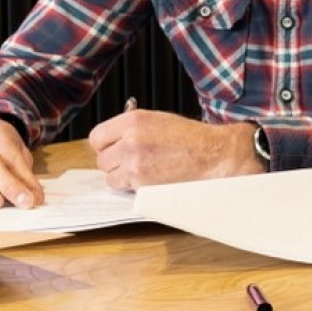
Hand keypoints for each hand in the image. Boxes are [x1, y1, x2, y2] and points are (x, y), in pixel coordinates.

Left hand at [90, 110, 263, 189]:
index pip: (97, 137)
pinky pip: (125, 189)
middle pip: (101, 159)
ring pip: (110, 177)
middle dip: (114, 163)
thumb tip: (110, 141)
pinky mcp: (143, 183)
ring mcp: (135, 163)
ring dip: (123, 178)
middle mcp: (130, 140)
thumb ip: (130, 129)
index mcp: (133, 121)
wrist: (214, 155)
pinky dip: (134, 188)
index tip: (113, 150)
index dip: (105, 146)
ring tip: (144, 172)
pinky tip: (151, 180)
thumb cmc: (190, 138)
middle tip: (132, 163)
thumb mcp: (157, 121)